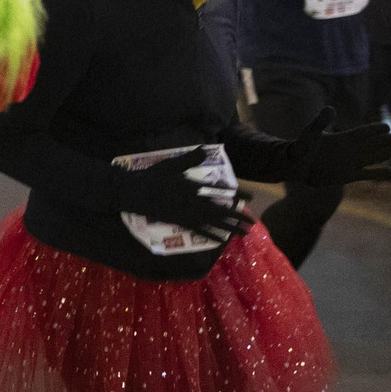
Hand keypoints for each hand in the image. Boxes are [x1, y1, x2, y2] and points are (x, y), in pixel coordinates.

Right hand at [118, 148, 251, 241]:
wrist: (137, 193)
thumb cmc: (154, 177)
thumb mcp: (172, 164)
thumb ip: (190, 158)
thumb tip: (204, 150)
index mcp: (195, 187)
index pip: (221, 191)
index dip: (237, 194)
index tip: (251, 197)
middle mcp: (195, 203)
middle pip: (222, 211)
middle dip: (238, 216)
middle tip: (253, 222)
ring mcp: (189, 215)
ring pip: (214, 224)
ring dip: (230, 229)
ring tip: (244, 234)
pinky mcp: (181, 223)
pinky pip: (200, 231)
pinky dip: (212, 236)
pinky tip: (221, 241)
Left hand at [286, 107, 390, 185]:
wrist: (295, 167)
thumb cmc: (301, 148)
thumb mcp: (310, 133)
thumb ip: (320, 122)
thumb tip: (329, 109)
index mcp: (342, 138)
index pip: (362, 132)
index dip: (374, 129)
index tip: (387, 126)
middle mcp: (348, 150)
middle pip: (371, 143)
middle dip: (385, 140)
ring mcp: (349, 163)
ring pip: (372, 157)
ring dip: (385, 153)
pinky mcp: (347, 176)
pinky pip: (366, 173)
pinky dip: (378, 172)